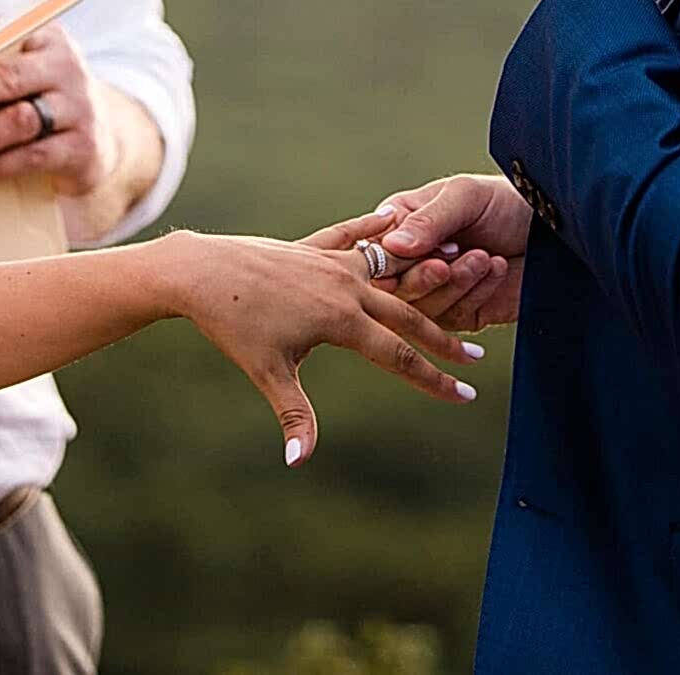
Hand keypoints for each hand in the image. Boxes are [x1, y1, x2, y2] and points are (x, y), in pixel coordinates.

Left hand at [0, 22, 107, 197]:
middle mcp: (67, 68)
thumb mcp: (25, 71)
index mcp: (49, 38)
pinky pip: (32, 157)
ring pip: (20, 121)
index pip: (1, 36)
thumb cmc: (45, 97)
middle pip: (10, 77)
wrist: (101, 138)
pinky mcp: (82, 146)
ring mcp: (79, 108)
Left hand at [160, 230, 484, 467]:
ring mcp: (333, 262)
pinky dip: (377, 228)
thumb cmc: (233, 325)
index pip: (400, 356)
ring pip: (390, 271)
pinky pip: (354, 234)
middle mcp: (347, 286)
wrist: (203, 271)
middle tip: (476, 359)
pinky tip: (395, 218)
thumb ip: (295, 416)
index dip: (434, 379)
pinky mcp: (314, 246)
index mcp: (342, 320)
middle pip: (408, 316)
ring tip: (456, 280)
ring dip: (423, 279)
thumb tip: (299, 462)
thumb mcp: (267, 372)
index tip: (465, 396)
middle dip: (444, 340)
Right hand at [310, 174, 531, 329]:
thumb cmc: (506, 200)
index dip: (393, 260)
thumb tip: (392, 245)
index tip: (423, 250)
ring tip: (484, 257)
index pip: (375, 253)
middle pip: (393, 289)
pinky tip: (496, 269)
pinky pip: (453, 319)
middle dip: (422, 278)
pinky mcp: (461, 313)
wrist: (553, 227)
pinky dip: (475, 294)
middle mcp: (412, 262)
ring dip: (455, 284)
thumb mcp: (465, 196)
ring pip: (421, 309)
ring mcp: (435, 291)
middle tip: (446, 264)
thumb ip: (429, 220)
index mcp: (401, 226)